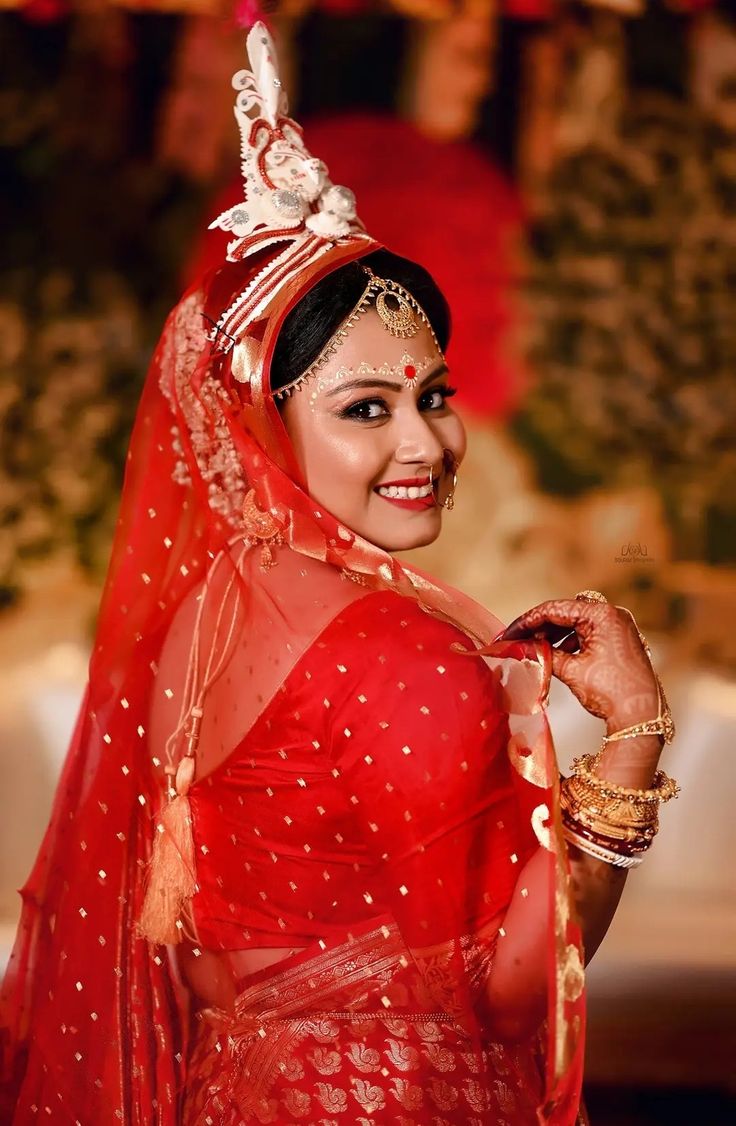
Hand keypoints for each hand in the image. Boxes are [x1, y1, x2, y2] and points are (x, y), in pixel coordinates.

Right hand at [501, 599, 659, 730]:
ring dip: (554, 635)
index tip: (508, 633)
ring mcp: (617, 627)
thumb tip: (520, 647)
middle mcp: (612, 615)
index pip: (554, 609)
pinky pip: (587, 633)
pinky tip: (555, 654)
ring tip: (533, 649)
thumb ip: (543, 653)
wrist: (641, 715)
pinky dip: (570, 642)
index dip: (527, 621)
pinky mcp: (618, 640)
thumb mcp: (571, 670)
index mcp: (602, 614)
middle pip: (565, 613)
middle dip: (540, 628)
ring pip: (575, 623)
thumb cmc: (612, 692)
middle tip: (516, 641)